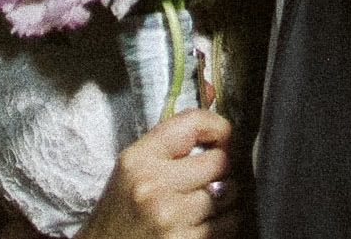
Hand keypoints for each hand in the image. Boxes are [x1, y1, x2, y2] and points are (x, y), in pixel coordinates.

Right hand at [83, 108, 239, 238]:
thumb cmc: (121, 213)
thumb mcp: (132, 170)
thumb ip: (168, 148)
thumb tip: (220, 134)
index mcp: (139, 159)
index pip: (192, 124)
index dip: (218, 126)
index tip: (226, 136)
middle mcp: (155, 186)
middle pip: (219, 161)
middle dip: (223, 167)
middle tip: (215, 175)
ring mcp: (171, 219)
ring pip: (229, 195)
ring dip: (227, 198)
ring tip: (210, 203)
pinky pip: (227, 226)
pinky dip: (224, 224)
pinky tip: (207, 224)